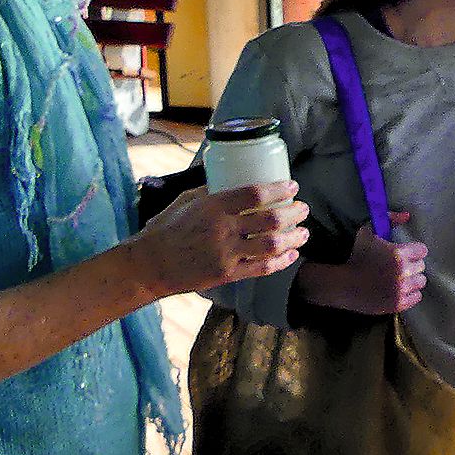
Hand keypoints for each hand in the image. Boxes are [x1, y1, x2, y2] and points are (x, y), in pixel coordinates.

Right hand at [131, 180, 308, 297]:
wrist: (150, 265)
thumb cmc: (166, 229)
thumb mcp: (186, 201)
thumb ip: (212, 192)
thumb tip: (236, 179)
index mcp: (212, 206)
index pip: (254, 194)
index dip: (278, 190)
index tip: (293, 187)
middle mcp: (222, 230)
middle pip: (271, 220)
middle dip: (294, 214)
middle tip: (303, 210)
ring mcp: (226, 254)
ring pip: (272, 246)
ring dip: (294, 238)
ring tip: (304, 233)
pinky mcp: (227, 274)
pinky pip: (262, 268)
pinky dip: (282, 261)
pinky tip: (291, 254)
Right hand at [299, 211, 427, 314]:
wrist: (344, 284)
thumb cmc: (357, 256)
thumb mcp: (368, 231)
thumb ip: (389, 219)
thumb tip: (408, 215)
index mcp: (398, 253)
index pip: (422, 250)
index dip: (413, 250)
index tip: (404, 253)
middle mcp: (403, 272)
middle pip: (421, 266)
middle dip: (412, 264)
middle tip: (399, 266)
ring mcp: (401, 290)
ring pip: (420, 281)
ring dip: (412, 279)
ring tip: (399, 278)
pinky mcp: (399, 304)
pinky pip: (417, 297)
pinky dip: (410, 293)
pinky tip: (399, 289)